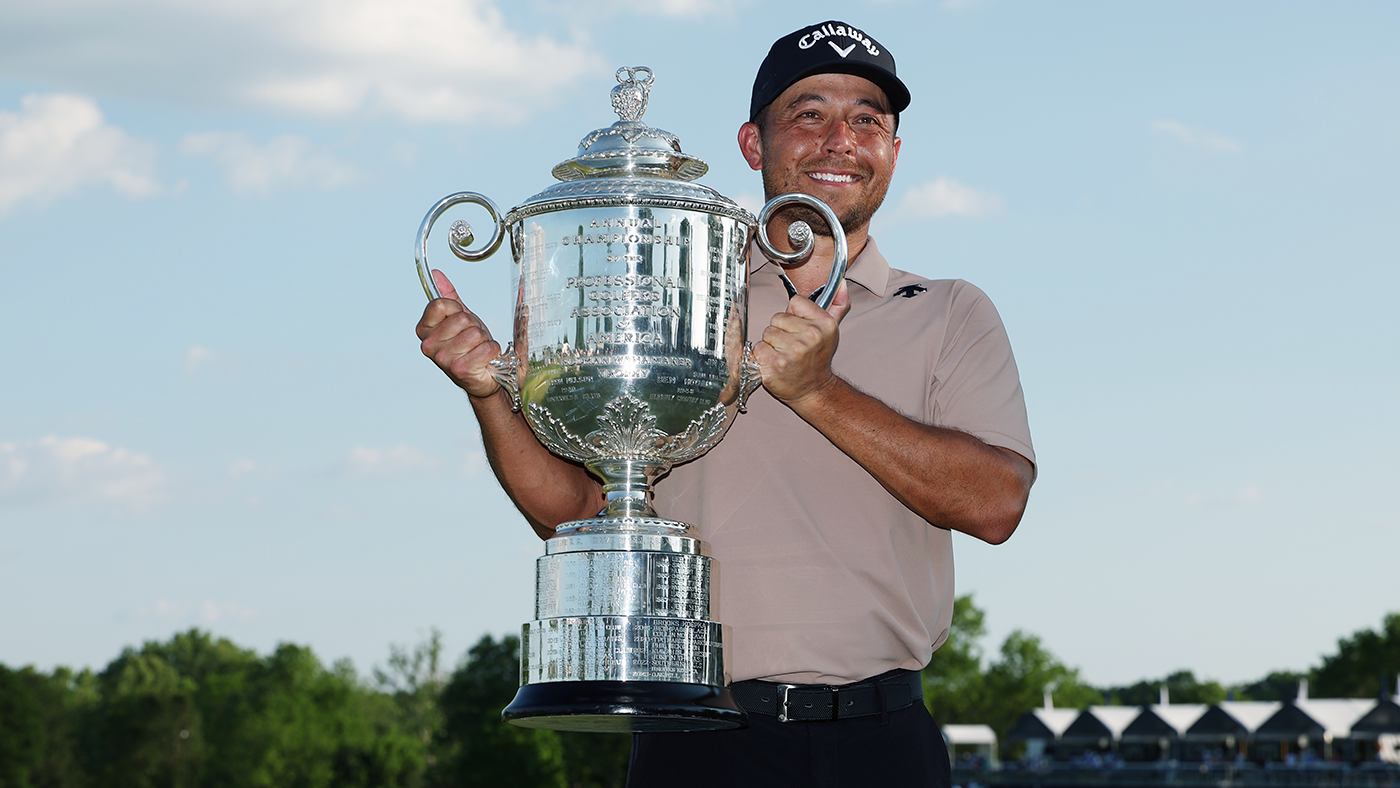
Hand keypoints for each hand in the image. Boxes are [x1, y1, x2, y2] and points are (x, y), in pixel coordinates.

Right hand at [415, 269, 501, 398]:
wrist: (484, 377)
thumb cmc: (470, 346)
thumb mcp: (459, 317)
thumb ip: (448, 296)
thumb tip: (436, 273)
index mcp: (424, 329)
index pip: (440, 304)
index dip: (458, 309)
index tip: (461, 321)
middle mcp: (429, 345)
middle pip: (462, 318)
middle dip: (475, 326)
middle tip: (474, 340)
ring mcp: (443, 359)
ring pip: (475, 333)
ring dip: (484, 340)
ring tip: (479, 350)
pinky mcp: (460, 370)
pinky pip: (486, 348)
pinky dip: (493, 351)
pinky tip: (485, 360)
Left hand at [752, 280, 850, 405]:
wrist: (814, 390)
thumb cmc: (818, 359)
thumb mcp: (831, 330)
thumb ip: (837, 304)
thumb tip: (842, 283)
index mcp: (824, 324)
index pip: (795, 302)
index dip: (794, 315)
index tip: (800, 329)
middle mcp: (810, 336)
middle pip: (777, 317)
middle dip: (781, 330)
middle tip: (791, 345)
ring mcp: (792, 351)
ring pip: (767, 333)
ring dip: (771, 344)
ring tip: (784, 355)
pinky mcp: (775, 364)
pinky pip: (758, 348)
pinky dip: (762, 356)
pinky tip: (775, 363)